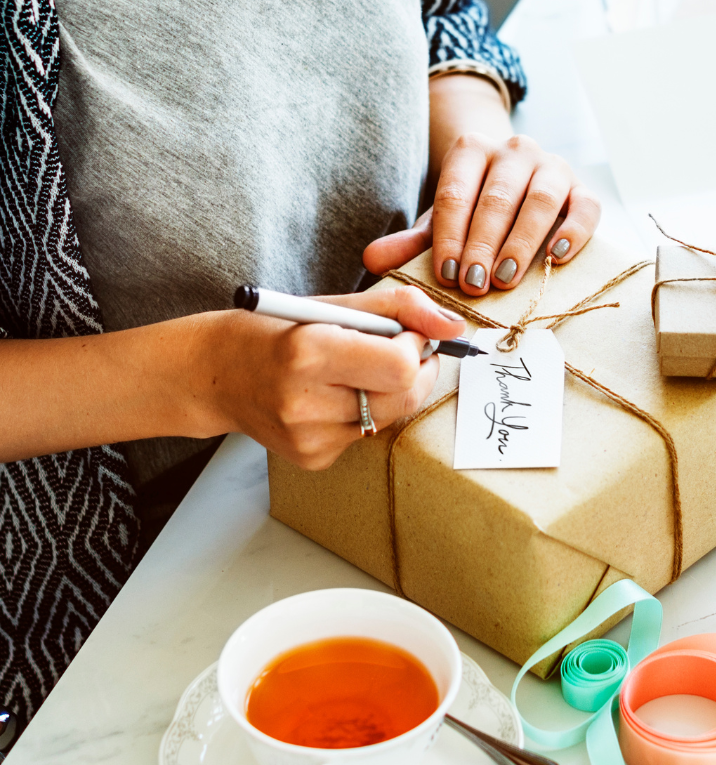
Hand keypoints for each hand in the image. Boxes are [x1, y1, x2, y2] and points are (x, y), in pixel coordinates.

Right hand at [1, 287, 463, 467]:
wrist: (212, 375)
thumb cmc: (273, 331)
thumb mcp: (330, 305)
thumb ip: (399, 308)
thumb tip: (455, 326)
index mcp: (308, 353)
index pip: (400, 365)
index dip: (415, 348)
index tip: (404, 335)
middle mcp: (306, 402)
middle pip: (404, 397)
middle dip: (415, 371)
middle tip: (399, 352)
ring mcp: (309, 438)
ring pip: (390, 417)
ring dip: (389, 393)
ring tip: (354, 373)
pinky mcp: (313, 459)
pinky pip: (366, 436)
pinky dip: (364, 413)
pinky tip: (333, 398)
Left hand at [362, 133, 600, 296]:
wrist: (518, 185)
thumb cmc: (474, 211)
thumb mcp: (442, 223)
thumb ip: (412, 243)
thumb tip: (373, 259)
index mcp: (472, 151)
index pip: (456, 193)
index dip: (450, 236)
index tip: (446, 274)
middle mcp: (515, 150)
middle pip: (498, 198)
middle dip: (483, 245)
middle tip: (473, 284)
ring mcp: (553, 167)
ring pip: (541, 200)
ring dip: (522, 242)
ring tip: (506, 279)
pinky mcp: (583, 189)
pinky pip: (586, 207)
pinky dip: (574, 231)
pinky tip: (556, 257)